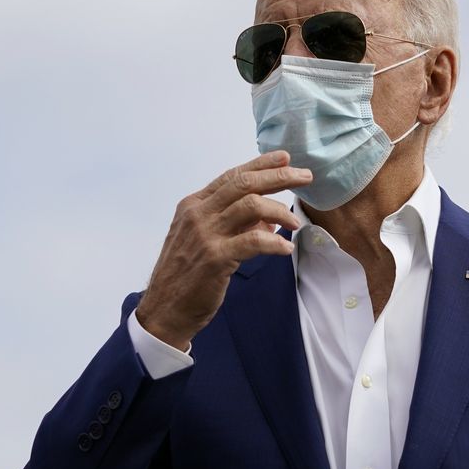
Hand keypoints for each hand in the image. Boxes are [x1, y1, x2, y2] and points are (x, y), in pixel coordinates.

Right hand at [135, 151, 312, 350]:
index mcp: (193, 205)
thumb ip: (232, 225)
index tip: (284, 158)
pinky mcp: (215, 258)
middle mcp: (198, 214)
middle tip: (305, 176)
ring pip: (251, 206)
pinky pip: (253, 241)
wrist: (163, 310)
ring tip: (295, 222)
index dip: (260, 164)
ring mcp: (205, 235)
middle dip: (279, 176)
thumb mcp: (202, 240)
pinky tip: (285, 248)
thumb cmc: (185, 277)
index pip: (231, 176)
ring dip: (280, 211)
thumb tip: (268, 219)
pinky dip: (274, 242)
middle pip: (244, 184)